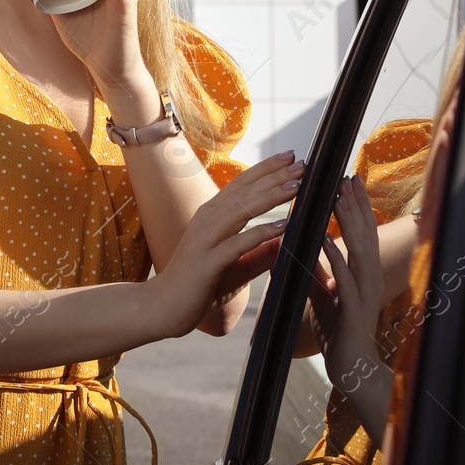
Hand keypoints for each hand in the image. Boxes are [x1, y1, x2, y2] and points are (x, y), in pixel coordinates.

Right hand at [147, 153, 304, 338]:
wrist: (163, 306)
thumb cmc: (198, 285)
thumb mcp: (235, 265)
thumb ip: (258, 253)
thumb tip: (285, 241)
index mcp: (211, 216)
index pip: (241, 185)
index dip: (265, 170)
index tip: (290, 158)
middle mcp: (206, 220)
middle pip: (244, 191)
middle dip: (274, 176)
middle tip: (301, 163)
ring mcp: (205, 240)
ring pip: (241, 210)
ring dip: (270, 196)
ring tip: (296, 186)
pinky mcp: (207, 262)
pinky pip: (237, 243)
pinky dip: (260, 233)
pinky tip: (282, 225)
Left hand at [320, 176, 390, 438]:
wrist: (349, 366)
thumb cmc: (337, 328)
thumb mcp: (323, 292)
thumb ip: (316, 269)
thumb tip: (300, 246)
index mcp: (361, 271)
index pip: (361, 231)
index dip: (355, 204)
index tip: (346, 179)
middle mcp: (367, 276)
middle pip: (364, 233)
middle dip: (355, 204)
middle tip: (346, 176)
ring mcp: (363, 291)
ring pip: (358, 249)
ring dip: (348, 222)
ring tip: (337, 197)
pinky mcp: (353, 308)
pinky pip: (343, 277)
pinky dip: (334, 257)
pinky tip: (325, 239)